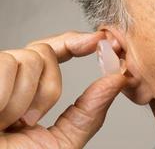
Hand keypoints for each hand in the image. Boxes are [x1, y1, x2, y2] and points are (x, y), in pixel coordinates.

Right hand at [0, 31, 126, 147]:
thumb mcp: (62, 141)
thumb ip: (90, 111)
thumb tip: (118, 79)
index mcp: (29, 90)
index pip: (54, 52)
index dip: (76, 42)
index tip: (99, 40)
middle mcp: (9, 77)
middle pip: (44, 53)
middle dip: (48, 88)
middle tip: (30, 120)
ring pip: (28, 58)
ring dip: (25, 99)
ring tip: (7, 124)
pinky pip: (6, 65)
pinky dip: (6, 96)